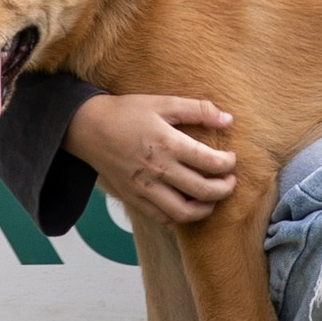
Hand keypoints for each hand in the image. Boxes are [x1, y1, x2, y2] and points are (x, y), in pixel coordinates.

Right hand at [69, 90, 237, 226]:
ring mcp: (145, 189)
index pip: (208, 162)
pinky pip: (162, 218)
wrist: (90, 129)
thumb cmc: (127, 113)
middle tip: (230, 182)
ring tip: (213, 199)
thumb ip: (197, 110)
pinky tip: (187, 205)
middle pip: (201, 191)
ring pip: (183, 213)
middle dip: (224, 189)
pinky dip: (179, 217)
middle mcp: (158, 170)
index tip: (232, 160)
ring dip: (205, 209)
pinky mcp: (134, 200)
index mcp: (167, 144)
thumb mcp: (163, 102)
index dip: (227, 164)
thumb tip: (228, 119)